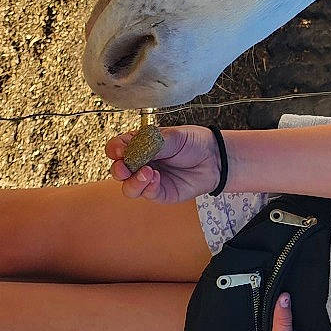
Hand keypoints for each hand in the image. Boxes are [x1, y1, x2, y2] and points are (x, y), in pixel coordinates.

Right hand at [107, 125, 221, 201]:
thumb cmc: (193, 143)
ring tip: (147, 172)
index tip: (120, 150)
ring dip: (133, 181)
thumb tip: (132, 150)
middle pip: (118, 170)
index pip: (117, 148)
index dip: (115, 149)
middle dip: (118, 169)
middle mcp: (141, 163)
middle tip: (126, 166)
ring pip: (128, 187)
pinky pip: (147, 194)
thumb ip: (151, 143)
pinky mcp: (160, 193)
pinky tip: (157, 178)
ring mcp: (149, 180)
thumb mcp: (172, 136)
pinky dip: (148, 187)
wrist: (215, 158)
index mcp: (139, 145)